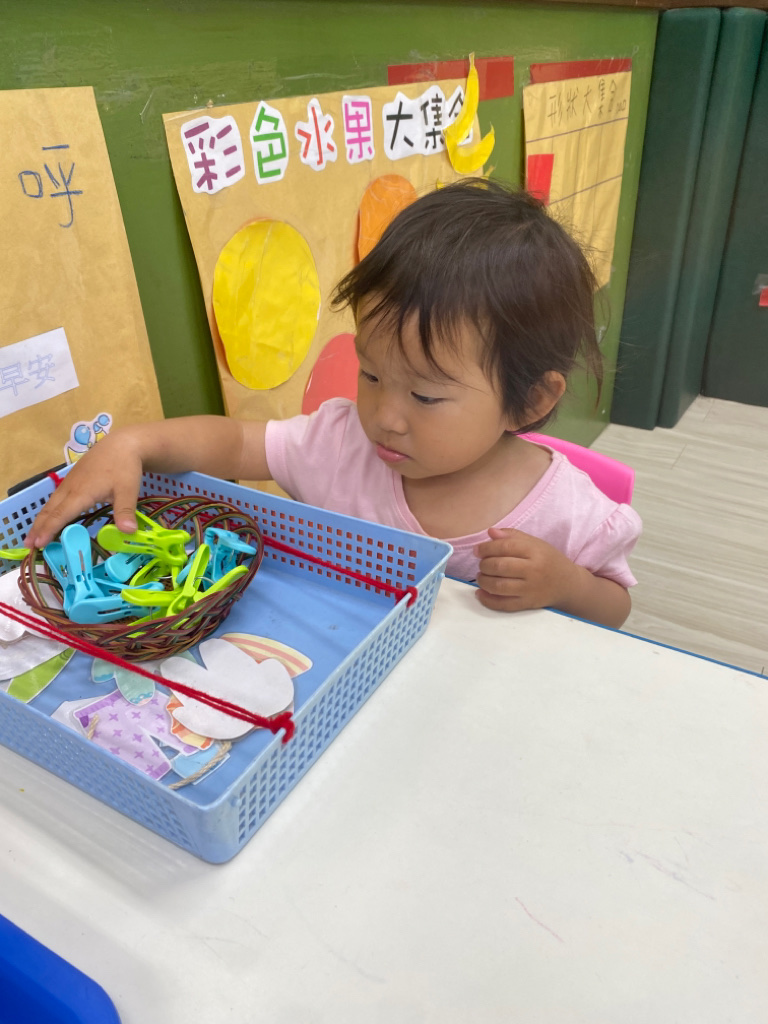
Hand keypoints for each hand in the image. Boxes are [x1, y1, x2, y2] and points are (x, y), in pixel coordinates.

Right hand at [27, 430, 142, 547]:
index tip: (39, 544)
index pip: (61, 515)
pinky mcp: (72, 481)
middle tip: (29, 545)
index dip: (49, 530)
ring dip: (41, 520)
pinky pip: (56, 499)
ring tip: (34, 537)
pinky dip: (49, 512)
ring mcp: (70, 483)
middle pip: (50, 510)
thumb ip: (125, 511)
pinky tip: (50, 519)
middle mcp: (70, 488)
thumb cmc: (124, 467)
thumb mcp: (128, 490)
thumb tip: (128, 532)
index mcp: (81, 492)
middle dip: (38, 528)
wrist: (122, 444)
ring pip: (51, 504)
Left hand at [475, 527, 580, 612]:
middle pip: (500, 566)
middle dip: (484, 564)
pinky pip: (504, 605)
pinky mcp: (528, 604)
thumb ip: (512, 536)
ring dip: (483, 581)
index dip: (486, 548)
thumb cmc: (548, 560)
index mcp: (535, 552)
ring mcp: (530, 589)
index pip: (505, 547)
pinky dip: (488, 600)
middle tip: (481, 564)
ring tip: (481, 576)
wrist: (568, 584)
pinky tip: (480, 593)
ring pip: (499, 586)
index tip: (477, 550)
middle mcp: (533, 570)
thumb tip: (490, 532)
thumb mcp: (535, 543)